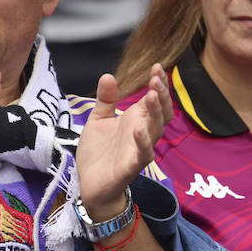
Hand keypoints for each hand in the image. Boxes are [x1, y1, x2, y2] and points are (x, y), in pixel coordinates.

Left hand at [75, 64, 170, 217]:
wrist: (89, 184)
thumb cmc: (98, 152)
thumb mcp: (98, 120)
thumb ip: (105, 99)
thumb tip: (108, 76)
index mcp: (136, 120)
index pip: (154, 100)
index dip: (159, 84)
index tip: (157, 67)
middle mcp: (142, 133)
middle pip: (161, 112)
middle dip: (161, 95)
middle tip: (157, 78)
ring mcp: (138, 150)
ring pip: (156, 130)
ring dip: (155, 113)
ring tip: (151, 95)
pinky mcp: (131, 166)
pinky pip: (142, 154)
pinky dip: (143, 142)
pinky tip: (139, 128)